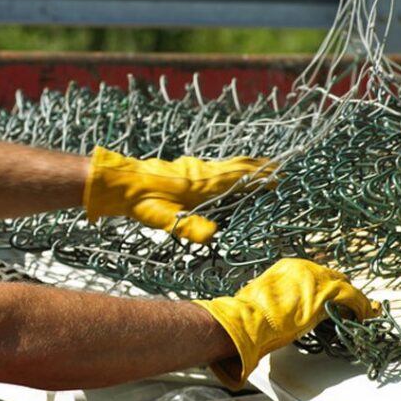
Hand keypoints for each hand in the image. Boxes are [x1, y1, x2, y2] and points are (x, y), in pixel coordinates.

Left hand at [82, 146, 274, 242]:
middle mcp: (202, 171)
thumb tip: (213, 237)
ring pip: (228, 164)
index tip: (281, 178)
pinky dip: (232, 167)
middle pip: (238, 166)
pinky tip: (229, 174)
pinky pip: (217, 166)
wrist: (119, 182)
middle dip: (261, 168)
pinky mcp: (185, 169)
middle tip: (281, 168)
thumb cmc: (142, 201)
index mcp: (202, 183)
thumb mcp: (164, 218)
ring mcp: (194, 168)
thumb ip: (189, 226)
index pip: (239, 178)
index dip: (261, 178)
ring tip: (263, 168)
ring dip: (247, 166)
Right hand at [193, 258, 380, 389]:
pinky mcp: (327, 292)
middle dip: (342, 292)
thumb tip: (278, 309)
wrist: (250, 319)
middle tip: (348, 307)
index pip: (316, 274)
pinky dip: (361, 307)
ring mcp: (316, 278)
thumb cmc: (251, 314)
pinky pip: (353, 297)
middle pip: (333, 276)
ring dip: (354, 300)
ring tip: (360, 313)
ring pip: (345, 286)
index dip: (326, 288)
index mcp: (287, 267)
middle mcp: (303, 267)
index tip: (331, 301)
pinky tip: (363, 317)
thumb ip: (277, 299)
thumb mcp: (265, 299)